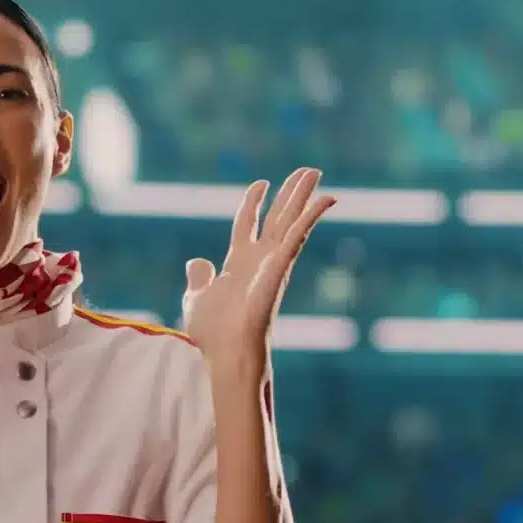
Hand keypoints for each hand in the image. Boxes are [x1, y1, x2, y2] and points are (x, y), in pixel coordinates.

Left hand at [182, 167, 334, 361]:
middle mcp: (259, 259)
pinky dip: (311, 217)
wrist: (225, 351)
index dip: (253, 202)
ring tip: (315, 172)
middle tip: (308, 171)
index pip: (247, 223)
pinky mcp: (281, 267)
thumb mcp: (197, 297)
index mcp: (238, 263)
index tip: (261, 183)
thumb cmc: (212, 332)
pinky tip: (327, 199)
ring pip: (291, 221)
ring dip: (303, 196)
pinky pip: (298, 236)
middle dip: (290, 194)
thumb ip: (199, 277)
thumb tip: (196, 262)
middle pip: (277, 217)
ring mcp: (272, 262)